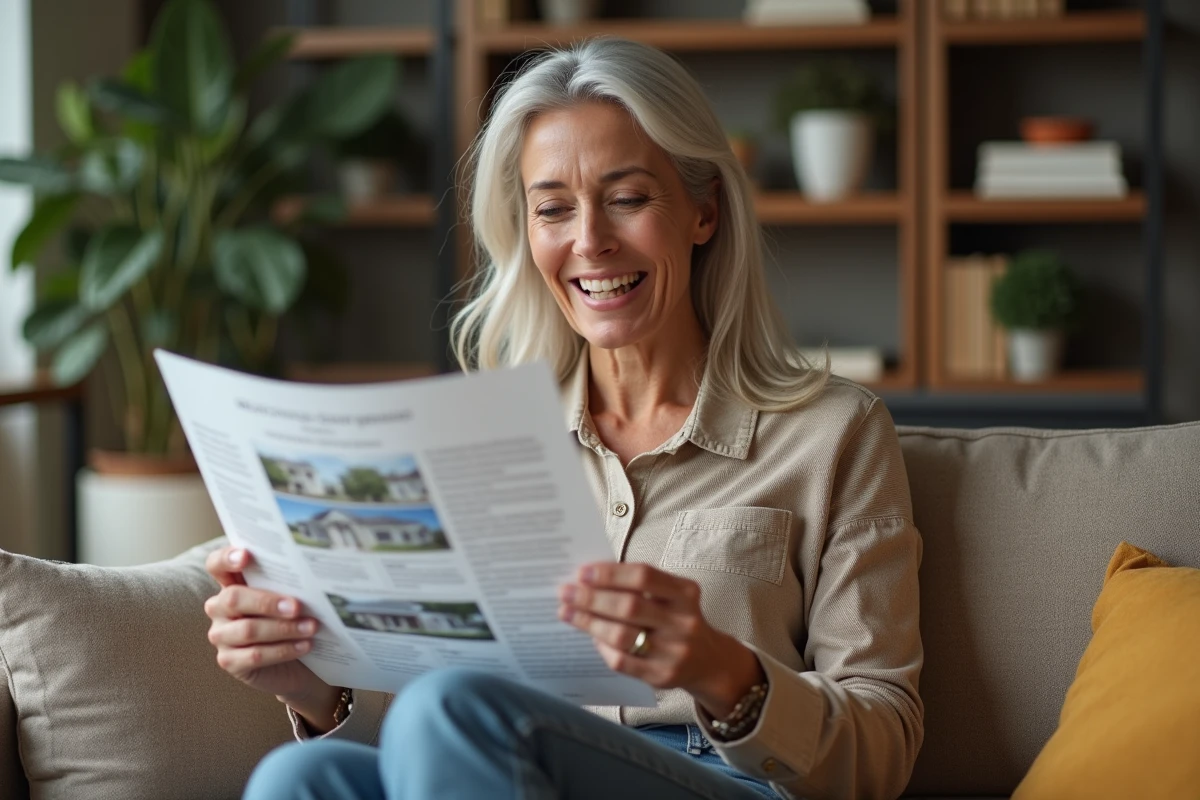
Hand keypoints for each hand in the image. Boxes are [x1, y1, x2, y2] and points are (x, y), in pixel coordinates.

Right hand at [204, 546, 338, 728]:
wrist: (297, 662)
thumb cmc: (293, 620)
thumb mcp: (290, 598)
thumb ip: (289, 584)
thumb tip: (312, 574)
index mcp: (232, 584)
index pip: (217, 564)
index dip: (226, 558)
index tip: (246, 555)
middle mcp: (220, 607)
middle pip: (233, 598)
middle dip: (267, 602)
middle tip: (297, 606)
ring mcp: (221, 635)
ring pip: (247, 629)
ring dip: (283, 628)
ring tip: (311, 627)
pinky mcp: (229, 661)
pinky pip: (254, 655)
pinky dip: (283, 650)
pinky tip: (304, 646)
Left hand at [558, 562, 764, 718]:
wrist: (709, 662)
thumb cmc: (678, 620)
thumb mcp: (672, 597)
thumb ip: (639, 587)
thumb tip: (589, 579)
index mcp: (685, 593)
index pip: (644, 576)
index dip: (610, 573)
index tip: (582, 572)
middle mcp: (684, 621)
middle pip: (629, 606)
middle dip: (591, 598)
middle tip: (565, 592)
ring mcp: (674, 651)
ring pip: (622, 635)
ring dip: (589, 622)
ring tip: (567, 612)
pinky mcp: (662, 676)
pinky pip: (622, 661)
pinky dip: (601, 647)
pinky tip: (589, 636)